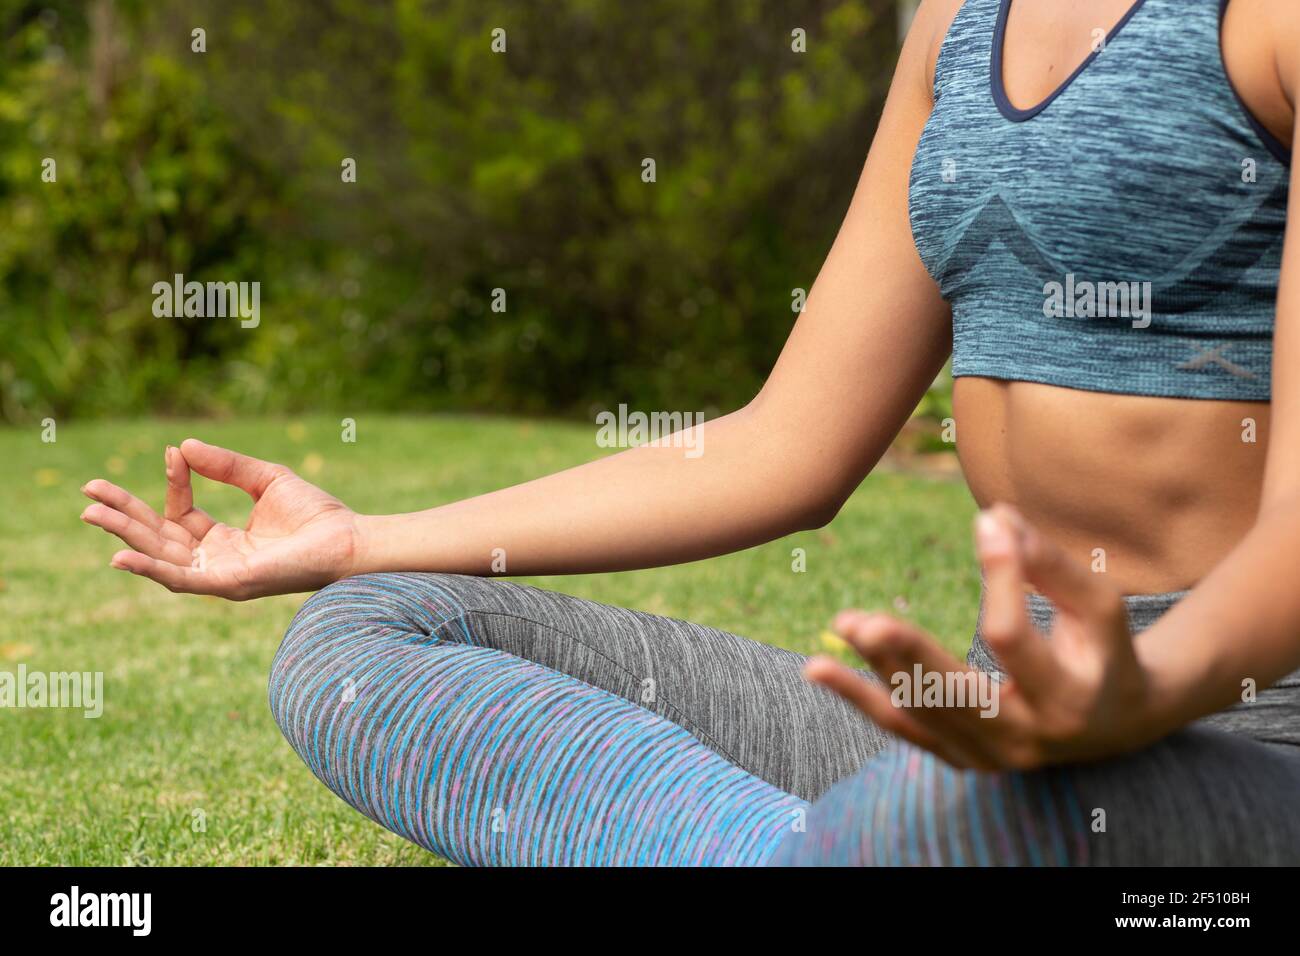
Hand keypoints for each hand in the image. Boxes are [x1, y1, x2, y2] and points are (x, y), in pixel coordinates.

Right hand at [81, 439, 360, 599]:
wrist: (350, 539)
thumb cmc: (317, 515)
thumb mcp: (266, 480)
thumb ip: (226, 466)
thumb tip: (182, 446)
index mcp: (224, 540)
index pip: (180, 513)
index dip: (172, 483)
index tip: (171, 453)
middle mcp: (216, 560)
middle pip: (158, 537)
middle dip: (122, 515)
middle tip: (87, 491)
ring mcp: (220, 575)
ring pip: (160, 557)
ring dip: (125, 535)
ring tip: (90, 512)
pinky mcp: (229, 585)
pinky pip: (181, 580)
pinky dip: (151, 568)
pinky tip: (121, 554)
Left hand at [806, 504, 1163, 769]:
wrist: (1117, 724)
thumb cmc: (1105, 649)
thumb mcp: (1097, 606)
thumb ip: (1049, 563)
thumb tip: (993, 516)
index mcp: (1069, 700)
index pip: (1011, 637)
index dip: (998, 579)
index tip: (987, 525)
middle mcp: (1027, 740)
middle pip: (954, 696)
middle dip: (908, 657)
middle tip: (865, 622)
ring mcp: (991, 757)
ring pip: (920, 712)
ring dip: (873, 669)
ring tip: (843, 624)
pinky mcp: (961, 759)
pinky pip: (903, 728)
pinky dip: (859, 698)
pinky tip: (818, 668)